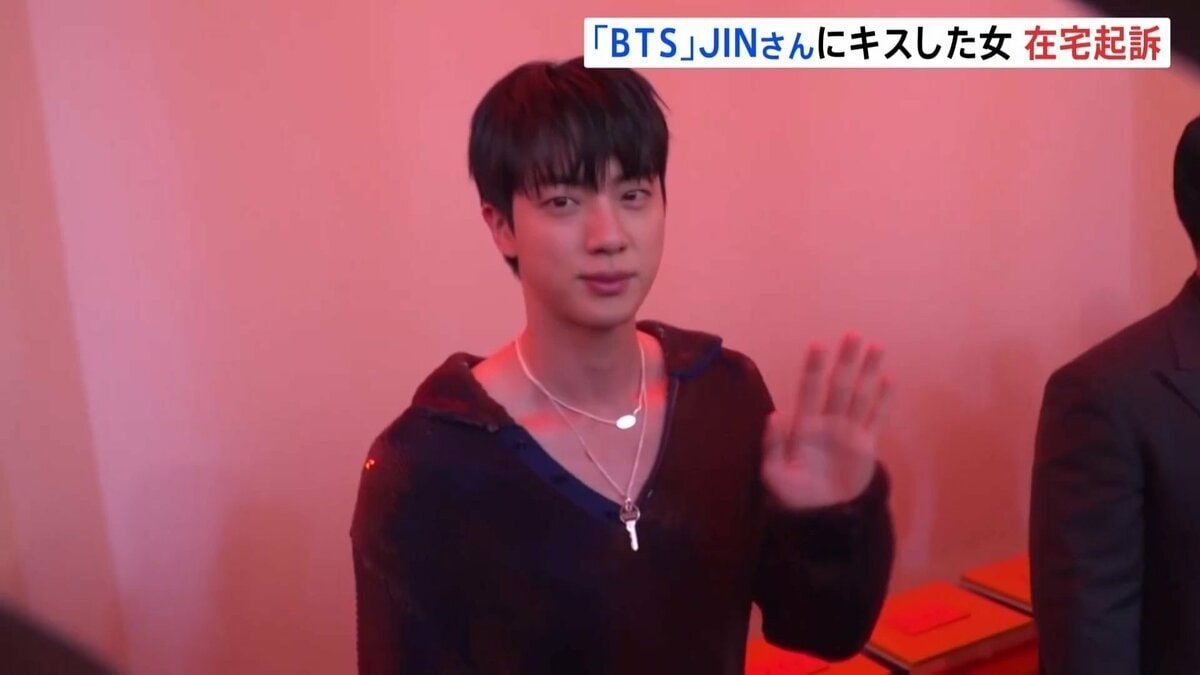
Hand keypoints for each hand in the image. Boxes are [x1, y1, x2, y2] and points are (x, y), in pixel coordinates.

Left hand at [761, 332, 891, 509]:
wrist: (821, 513)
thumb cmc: (792, 493)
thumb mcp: (774, 475)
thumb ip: (773, 447)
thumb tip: (774, 417)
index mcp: (804, 426)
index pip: (809, 390)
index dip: (813, 368)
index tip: (818, 345)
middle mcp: (828, 421)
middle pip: (838, 385)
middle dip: (845, 360)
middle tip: (853, 334)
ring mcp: (849, 430)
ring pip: (860, 394)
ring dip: (868, 371)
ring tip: (876, 346)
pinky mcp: (866, 444)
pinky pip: (877, 417)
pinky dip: (884, 400)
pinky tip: (889, 379)